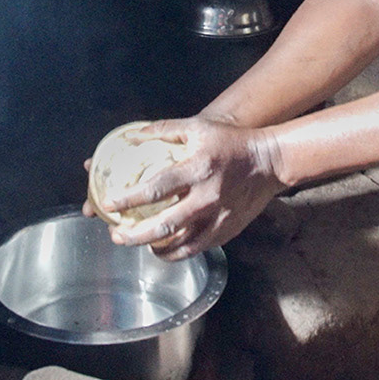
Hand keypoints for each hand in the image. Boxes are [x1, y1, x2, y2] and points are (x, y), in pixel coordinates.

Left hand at [99, 117, 286, 260]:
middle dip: (134, 234)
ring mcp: (218, 217)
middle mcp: (206, 197)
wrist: (270, 161)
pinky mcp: (227, 230)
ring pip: (180, 245)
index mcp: (197, 169)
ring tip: (138, 244)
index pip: (155, 189)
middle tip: (116, 234)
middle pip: (163, 225)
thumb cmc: (232, 142)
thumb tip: (132, 136)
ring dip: (154, 248)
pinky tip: (165, 248)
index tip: (109, 204)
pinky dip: (178, 252)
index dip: (128, 199)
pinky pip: (198, 248)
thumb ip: (164, 131)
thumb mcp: (198, 128)